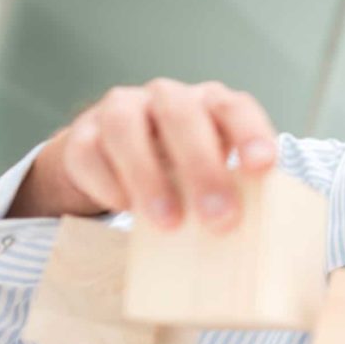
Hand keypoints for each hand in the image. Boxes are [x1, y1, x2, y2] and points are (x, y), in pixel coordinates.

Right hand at [7, 80, 277, 231]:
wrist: (112, 160)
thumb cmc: (179, 172)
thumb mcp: (212, 177)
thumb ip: (235, 195)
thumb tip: (261, 245)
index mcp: (209, 104)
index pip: (234, 107)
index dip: (250, 133)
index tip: (262, 166)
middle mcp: (166, 98)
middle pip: (182, 116)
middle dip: (203, 168)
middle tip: (220, 219)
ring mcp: (120, 111)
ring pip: (126, 127)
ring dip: (149, 177)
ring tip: (169, 223)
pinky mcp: (82, 136)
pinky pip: (88, 152)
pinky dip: (106, 181)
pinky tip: (123, 207)